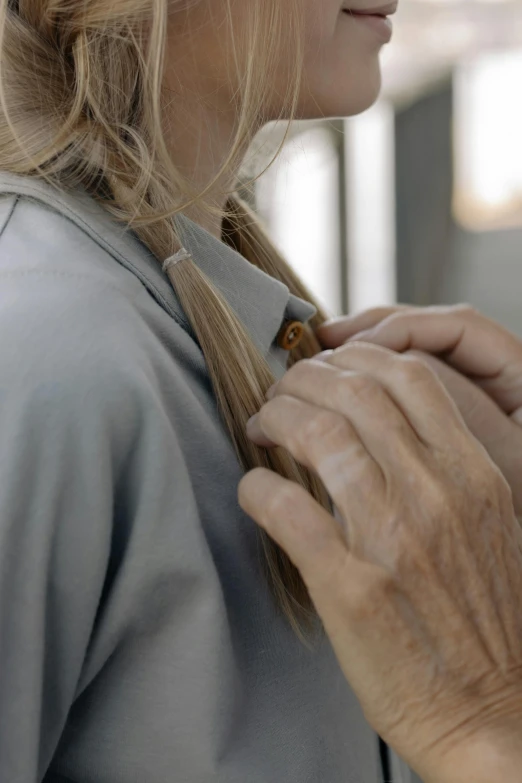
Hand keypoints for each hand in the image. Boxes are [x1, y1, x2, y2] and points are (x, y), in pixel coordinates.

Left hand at [238, 344, 521, 782]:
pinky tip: (254, 490)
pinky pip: (285, 508)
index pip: (409, 376)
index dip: (356, 358)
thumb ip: (445, 469)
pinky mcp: (350, 587)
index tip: (327, 368)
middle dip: (303, 378)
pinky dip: (257, 488)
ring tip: (261, 426)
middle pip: (353, 392)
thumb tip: (378, 424)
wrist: (495, 714)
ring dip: (275, 418)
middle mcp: (436, 494)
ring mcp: (392, 537)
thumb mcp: (489, 525)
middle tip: (281, 391)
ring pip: (317, 434)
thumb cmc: (487, 619)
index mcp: (474, 475)